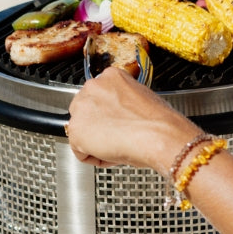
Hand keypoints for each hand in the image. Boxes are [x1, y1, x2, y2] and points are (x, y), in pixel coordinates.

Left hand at [66, 68, 200, 174]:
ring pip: (81, 130)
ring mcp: (81, 107)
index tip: (118, 122)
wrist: (157, 135)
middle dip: (98, 126)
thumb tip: (120, 114)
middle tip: (116, 137)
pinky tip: (111, 155)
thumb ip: (123, 103)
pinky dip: (94, 157)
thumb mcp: (142, 99)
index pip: (100, 95)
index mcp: (111, 76)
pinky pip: (79, 150)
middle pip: (86, 111)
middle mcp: (93, 87)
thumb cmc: (158, 122)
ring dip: (95, 142)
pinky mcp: (75, 129)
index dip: (110, 114)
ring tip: (116, 146)